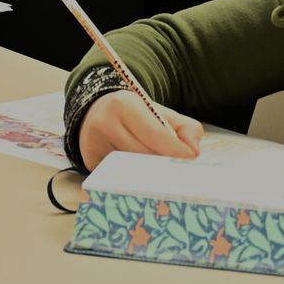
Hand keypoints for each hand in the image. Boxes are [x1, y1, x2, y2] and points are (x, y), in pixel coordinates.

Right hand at [76, 90, 204, 170]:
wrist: (96, 113)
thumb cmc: (134, 116)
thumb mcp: (161, 114)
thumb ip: (186, 128)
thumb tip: (193, 150)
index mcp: (124, 104)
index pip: (155, 134)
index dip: (175, 150)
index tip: (191, 159)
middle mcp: (104, 123)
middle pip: (144, 155)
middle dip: (164, 164)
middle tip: (181, 172)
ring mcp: (94, 144)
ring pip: (132, 168)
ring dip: (150, 174)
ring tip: (163, 174)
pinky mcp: (89, 161)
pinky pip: (119, 176)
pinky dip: (134, 178)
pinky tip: (142, 177)